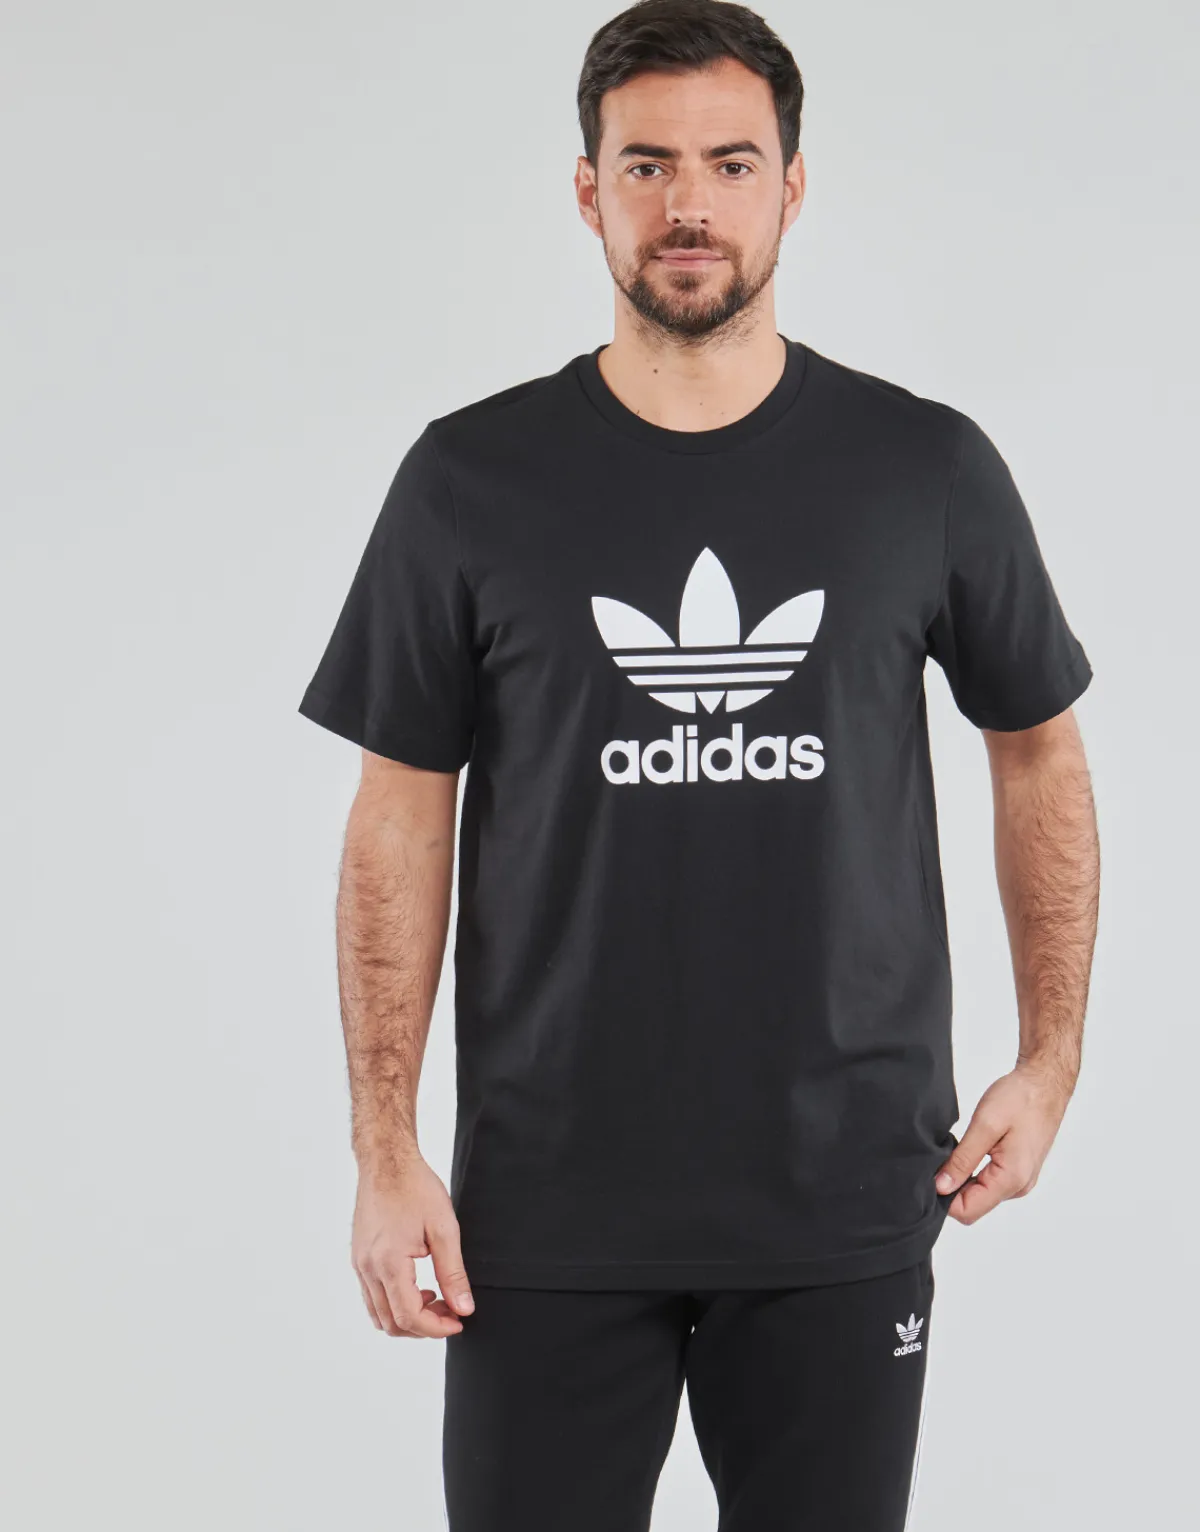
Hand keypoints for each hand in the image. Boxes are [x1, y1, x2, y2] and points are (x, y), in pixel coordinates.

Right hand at [351, 1155, 474, 1337]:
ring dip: (407, 1317)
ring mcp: (360, 1265)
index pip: (409, 1317)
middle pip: (391, 1323)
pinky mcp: (359, 1258)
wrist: (386, 1161)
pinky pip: (372, 1296)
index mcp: (388, 1263)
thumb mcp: (443, 1228)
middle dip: (423, 1327)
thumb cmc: (415, 1187)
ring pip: (379, 1314)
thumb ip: (453, 1273)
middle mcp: (368, 1269)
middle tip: (450, 1311)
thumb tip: (463, 1308)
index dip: (436, 1328)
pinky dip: (394, 1303)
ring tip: (435, 1298)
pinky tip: (416, 1286)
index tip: (458, 1321)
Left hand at [934, 1060, 1071, 1224]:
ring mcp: (1020, 1180)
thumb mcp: (984, 1126)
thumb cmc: (1020, 1099)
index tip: (931, 1172)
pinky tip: (970, 1151)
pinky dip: (974, 1172)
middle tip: (940, 1158)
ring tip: (957, 1151)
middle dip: (951, 1188)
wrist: (1044, 1084)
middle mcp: (1018, 1187)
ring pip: (980, 1195)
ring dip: (963, 1179)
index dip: (943, 1197)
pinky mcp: (1018, 1171)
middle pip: (973, 1206)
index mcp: (1011, 1179)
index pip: (967, 1211)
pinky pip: (989, 1183)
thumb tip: (941, 1187)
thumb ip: (963, 1160)